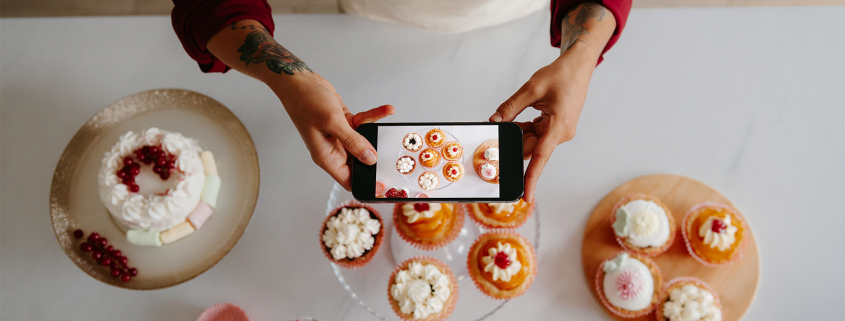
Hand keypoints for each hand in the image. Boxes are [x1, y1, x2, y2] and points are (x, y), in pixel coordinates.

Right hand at [273, 72, 394, 189]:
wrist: (299, 81)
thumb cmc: (305, 101)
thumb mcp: (331, 122)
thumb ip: (353, 141)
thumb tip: (370, 159)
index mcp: (326, 156)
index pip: (348, 180)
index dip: (365, 184)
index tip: (383, 186)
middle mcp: (333, 149)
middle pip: (360, 163)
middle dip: (376, 159)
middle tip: (395, 156)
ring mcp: (339, 136)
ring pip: (364, 142)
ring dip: (377, 133)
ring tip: (391, 125)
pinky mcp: (344, 123)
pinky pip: (363, 124)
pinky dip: (374, 117)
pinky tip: (386, 110)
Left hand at [489, 51, 595, 201]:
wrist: (579, 65)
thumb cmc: (561, 75)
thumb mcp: (531, 89)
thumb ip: (511, 107)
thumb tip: (495, 121)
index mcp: (558, 128)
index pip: (540, 159)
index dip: (530, 179)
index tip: (525, 196)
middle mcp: (561, 134)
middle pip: (532, 149)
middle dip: (514, 144)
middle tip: (497, 137)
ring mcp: (559, 131)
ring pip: (533, 141)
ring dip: (519, 134)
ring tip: (511, 118)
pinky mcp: (556, 126)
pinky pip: (537, 134)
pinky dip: (526, 129)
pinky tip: (519, 119)